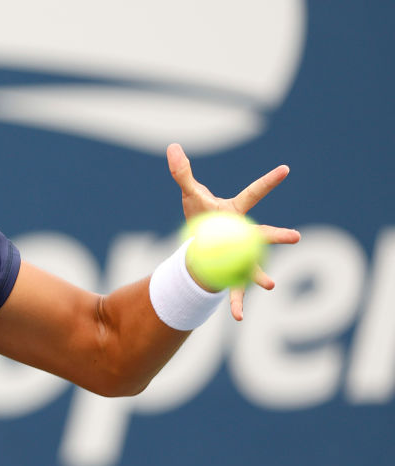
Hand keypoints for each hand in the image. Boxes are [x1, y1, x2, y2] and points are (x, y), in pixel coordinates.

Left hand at [166, 143, 300, 320]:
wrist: (203, 242)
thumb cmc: (201, 216)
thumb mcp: (190, 194)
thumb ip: (183, 172)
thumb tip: (172, 147)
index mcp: (236, 213)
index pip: (253, 194)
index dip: (268, 181)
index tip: (286, 169)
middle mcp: (245, 235)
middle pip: (262, 235)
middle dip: (277, 236)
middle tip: (294, 236)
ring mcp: (242, 256)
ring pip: (253, 267)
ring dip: (260, 276)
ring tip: (271, 285)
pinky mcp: (233, 275)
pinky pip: (234, 290)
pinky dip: (235, 304)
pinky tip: (236, 318)